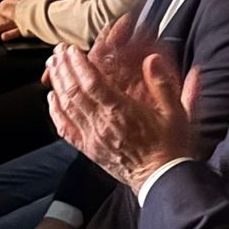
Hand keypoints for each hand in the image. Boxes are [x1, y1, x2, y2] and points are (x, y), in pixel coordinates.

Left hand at [46, 23, 195, 185]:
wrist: (161, 179)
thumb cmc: (170, 146)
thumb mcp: (176, 111)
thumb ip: (163, 83)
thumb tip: (153, 59)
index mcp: (121, 112)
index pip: (92, 82)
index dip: (78, 63)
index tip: (72, 49)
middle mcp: (102, 124)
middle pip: (74, 91)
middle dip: (64, 68)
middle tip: (58, 52)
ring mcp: (92, 138)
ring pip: (67, 107)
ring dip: (58, 84)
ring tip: (53, 66)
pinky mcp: (89, 149)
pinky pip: (66, 130)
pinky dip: (56, 113)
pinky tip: (52, 100)